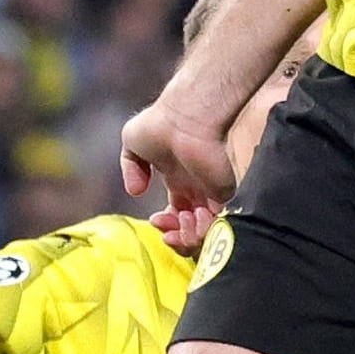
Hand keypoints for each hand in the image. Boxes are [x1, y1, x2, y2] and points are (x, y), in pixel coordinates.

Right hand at [118, 91, 231, 226]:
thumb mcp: (132, 143)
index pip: (177, 215)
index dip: (167, 224)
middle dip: (178, 237)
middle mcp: (197, 188)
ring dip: (189, 236)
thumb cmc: (160, 123)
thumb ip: (130, 167)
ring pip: (206, 230)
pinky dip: (203, 229)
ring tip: (179, 224)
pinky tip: (188, 217)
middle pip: (192, 227)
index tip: (156, 220)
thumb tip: (135, 191)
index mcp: (178, 180)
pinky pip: (218, 223)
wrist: (182, 117)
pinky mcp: (224, 193)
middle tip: (167, 231)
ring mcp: (211, 191)